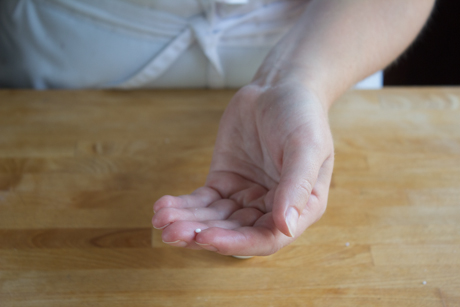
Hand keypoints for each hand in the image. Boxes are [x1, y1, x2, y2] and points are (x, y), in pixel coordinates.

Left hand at [152, 82, 333, 255]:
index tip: (207, 238)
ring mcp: (245, 196)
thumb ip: (297, 186)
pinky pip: (202, 201)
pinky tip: (164, 206)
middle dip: (202, 233)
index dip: (236, 243)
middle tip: (172, 232)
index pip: (267, 238)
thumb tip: (287, 227)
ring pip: (214, 219)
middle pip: (234, 232)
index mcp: (299, 207)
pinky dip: (183, 206)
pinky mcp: (224, 182)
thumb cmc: (302, 115)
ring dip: (187, 222)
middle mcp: (271, 208)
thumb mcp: (306, 146)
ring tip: (161, 219)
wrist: (279, 87)